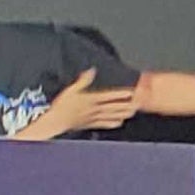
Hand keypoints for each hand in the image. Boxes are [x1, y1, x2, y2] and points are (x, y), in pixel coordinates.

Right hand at [11, 69, 139, 139]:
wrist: (56, 122)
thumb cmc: (61, 106)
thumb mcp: (70, 89)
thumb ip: (82, 81)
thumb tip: (91, 70)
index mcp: (91, 99)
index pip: (109, 96)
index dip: (121, 94)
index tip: (131, 92)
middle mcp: (95, 109)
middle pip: (114, 106)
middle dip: (126, 105)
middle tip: (138, 103)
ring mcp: (93, 117)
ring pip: (112, 115)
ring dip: (123, 113)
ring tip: (133, 112)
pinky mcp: (90, 124)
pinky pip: (104, 124)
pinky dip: (113, 123)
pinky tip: (119, 122)